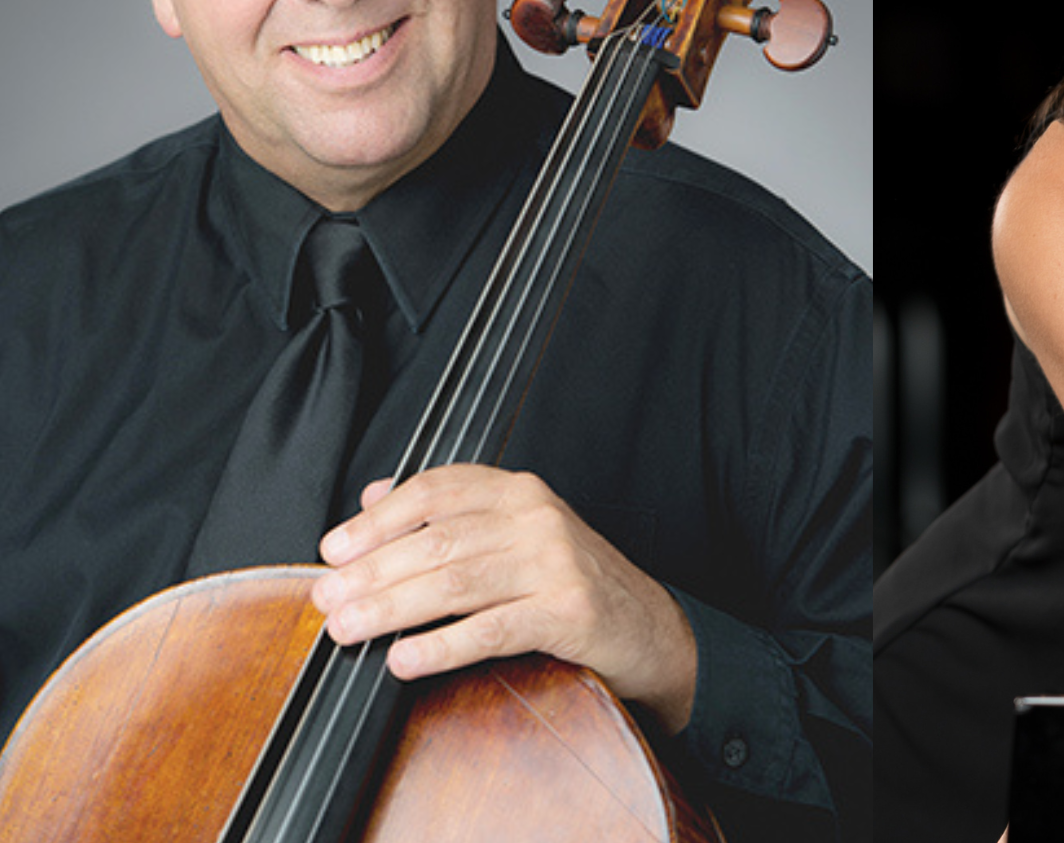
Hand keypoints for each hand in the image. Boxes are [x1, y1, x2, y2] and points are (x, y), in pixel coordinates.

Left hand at [310, 464, 697, 732]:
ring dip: (392, 608)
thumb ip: (451, 512)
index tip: (335, 549)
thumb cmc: (572, 581)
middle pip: (437, 541)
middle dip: (373, 572)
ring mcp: (555, 562)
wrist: (648, 626)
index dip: (378, 520)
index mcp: (518, 491)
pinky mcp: (568, 611)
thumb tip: (375, 495)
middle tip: (327, 599)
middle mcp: (537, 518)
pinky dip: (441, 646)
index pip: (436, 491)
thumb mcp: (516, 533)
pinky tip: (404, 659)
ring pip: (456, 582)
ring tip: (349, 629)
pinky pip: (491, 628)